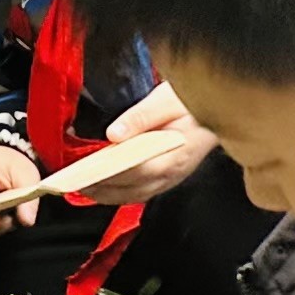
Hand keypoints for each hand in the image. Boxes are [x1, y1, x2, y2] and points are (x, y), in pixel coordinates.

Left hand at [66, 87, 217, 204]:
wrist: (224, 108)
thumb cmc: (195, 102)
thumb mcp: (167, 100)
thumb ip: (140, 117)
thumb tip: (113, 134)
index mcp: (170, 157)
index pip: (131, 172)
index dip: (103, 176)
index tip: (80, 175)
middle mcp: (170, 175)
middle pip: (129, 190)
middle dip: (99, 189)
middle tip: (70, 183)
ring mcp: (171, 179)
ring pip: (134, 195)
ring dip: (107, 194)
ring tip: (81, 186)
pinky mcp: (170, 177)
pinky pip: (141, 191)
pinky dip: (120, 191)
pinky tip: (105, 185)